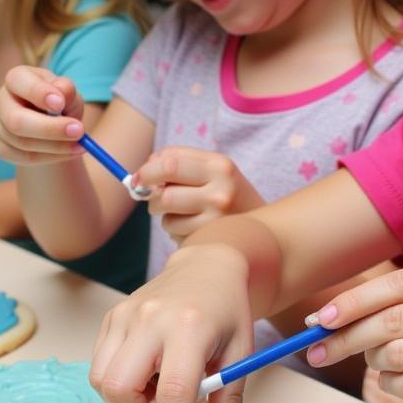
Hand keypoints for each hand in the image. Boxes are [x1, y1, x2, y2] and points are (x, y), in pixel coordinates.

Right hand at [0, 66, 86, 164]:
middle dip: (50, 129)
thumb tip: (62, 92)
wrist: (51, 125)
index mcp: (16, 79)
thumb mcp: (68, 93)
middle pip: (16, 120)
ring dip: (56, 146)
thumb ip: (67, 90)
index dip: (39, 93)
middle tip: (79, 131)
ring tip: (82, 144)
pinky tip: (69, 152)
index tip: (61, 104)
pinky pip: (24, 158)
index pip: (19, 81)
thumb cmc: (59, 103)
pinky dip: (51, 157)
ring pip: (23, 143)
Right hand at [89, 244, 252, 402]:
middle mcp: (150, 319)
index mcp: (189, 328)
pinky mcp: (112, 317)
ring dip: (125, 401)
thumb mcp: (240, 353)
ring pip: (101, 380)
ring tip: (156, 390)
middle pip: (119, 389)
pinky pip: (99, 365)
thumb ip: (230, 399)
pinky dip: (118, 382)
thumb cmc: (226, 310)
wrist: (207, 266)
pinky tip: (146, 373)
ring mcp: (125, 315)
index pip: (172, 393)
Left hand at [134, 147, 263, 243]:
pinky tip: (195, 227)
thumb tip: (143, 170)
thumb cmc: (228, 192)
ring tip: (184, 213)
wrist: (264, 227)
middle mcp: (221, 191)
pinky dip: (177, 232)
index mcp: (220, 165)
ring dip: (166, 217)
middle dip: (151, 198)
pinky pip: (176, 236)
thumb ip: (179, 162)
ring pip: (167, 218)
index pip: (170, 163)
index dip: (147, 171)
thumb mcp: (212, 169)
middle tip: (155, 198)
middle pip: (164, 194)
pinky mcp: (211, 240)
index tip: (138, 179)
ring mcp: (217, 219)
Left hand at [306, 267, 402, 402]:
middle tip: (318, 350)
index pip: (400, 284)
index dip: (355, 300)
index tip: (321, 318)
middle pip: (393, 321)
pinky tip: (397, 381)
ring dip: (374, 361)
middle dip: (347, 337)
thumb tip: (327, 317)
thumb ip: (398, 306)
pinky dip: (391, 384)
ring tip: (379, 363)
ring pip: (398, 355)